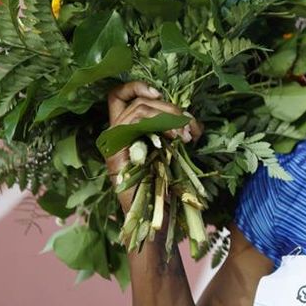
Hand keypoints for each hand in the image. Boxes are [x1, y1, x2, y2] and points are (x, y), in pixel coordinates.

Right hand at [106, 81, 202, 211]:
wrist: (155, 218)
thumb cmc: (164, 188)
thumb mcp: (171, 152)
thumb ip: (174, 132)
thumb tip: (191, 119)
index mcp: (126, 131)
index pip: (119, 96)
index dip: (137, 87)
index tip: (160, 93)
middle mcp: (116, 135)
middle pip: (137, 101)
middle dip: (170, 108)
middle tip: (191, 126)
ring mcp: (114, 144)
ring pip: (138, 109)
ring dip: (169, 117)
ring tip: (187, 135)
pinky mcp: (116, 153)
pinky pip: (134, 124)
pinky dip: (160, 125)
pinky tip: (177, 137)